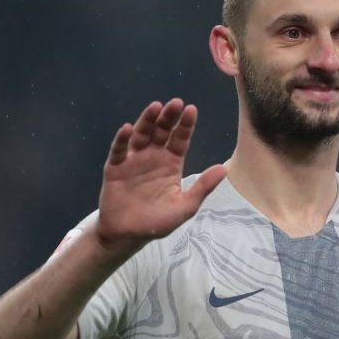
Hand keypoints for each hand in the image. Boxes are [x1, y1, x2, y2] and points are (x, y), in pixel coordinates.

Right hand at [95, 99, 226, 251]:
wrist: (128, 235)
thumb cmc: (158, 222)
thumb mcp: (185, 206)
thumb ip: (202, 187)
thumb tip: (224, 169)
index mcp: (171, 164)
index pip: (180, 140)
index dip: (185, 125)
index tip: (191, 110)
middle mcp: (153, 157)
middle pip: (161, 132)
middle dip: (168, 117)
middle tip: (175, 103)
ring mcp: (133, 161)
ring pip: (140, 136)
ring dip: (146, 121)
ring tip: (154, 107)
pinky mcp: (114, 168)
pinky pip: (118, 151)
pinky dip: (122, 139)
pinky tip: (127, 128)